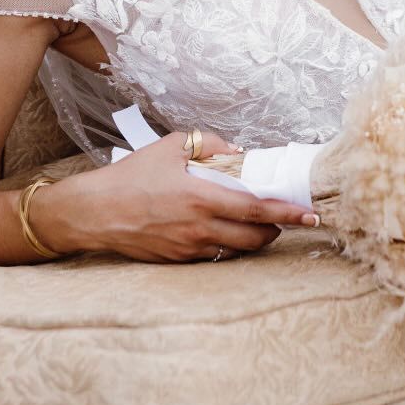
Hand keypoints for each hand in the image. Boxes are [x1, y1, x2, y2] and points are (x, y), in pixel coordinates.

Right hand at [35, 129, 322, 262]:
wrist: (95, 212)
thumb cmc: (132, 175)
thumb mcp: (171, 147)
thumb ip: (209, 145)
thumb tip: (238, 152)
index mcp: (202, 197)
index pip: (256, 209)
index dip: (287, 213)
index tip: (309, 214)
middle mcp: (200, 227)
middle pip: (255, 237)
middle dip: (277, 230)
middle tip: (285, 218)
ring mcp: (190, 248)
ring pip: (237, 250)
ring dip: (254, 239)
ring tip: (260, 224)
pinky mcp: (179, 260)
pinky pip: (215, 255)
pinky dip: (228, 245)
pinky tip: (226, 231)